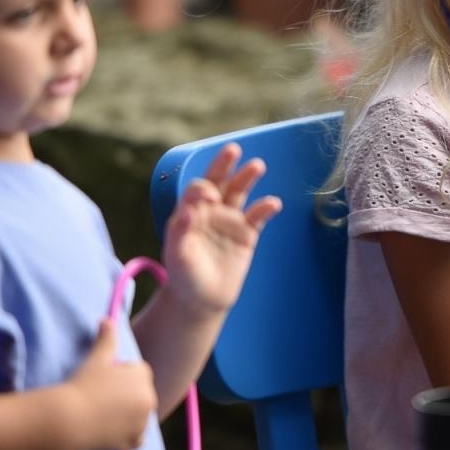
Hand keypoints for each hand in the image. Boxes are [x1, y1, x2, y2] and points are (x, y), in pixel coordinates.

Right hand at [67, 319, 156, 449]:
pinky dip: (128, 436)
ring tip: (103, 415)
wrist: (68, 420)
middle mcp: (149, 399)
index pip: (138, 373)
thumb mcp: (96, 358)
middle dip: (127, 396)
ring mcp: (142, 423)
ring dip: (129, 416)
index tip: (103, 381)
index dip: (120, 376)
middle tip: (101, 399)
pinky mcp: (133, 442)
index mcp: (143, 376)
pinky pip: (137, 438)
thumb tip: (107, 319)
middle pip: (140, 395)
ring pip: (139, 416)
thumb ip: (106, 338)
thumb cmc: (82, 385)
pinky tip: (112, 432)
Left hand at [159, 142, 282, 316]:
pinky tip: (273, 203)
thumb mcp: (176, 255)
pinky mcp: (247, 234)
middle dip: (224, 165)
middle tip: (232, 149)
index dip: (202, 189)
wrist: (202, 300)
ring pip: (239, 192)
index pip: (196, 190)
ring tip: (257, 165)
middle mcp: (210, 211)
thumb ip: (179, 231)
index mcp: (189, 212)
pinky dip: (266, 208)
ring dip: (247, 178)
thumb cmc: (184, 276)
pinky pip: (257, 216)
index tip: (209, 197)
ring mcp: (229, 220)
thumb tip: (188, 209)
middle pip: (218, 181)